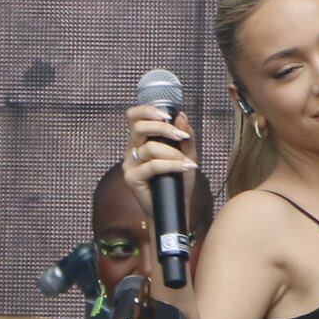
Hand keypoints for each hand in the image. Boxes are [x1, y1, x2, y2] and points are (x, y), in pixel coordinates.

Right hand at [123, 104, 198, 219]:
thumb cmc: (178, 182)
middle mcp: (132, 149)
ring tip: (188, 162)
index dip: (147, 110)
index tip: (167, 115)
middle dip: (163, 128)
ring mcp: (130, 164)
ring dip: (173, 153)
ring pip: (149, 148)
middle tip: (182, 137)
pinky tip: (187, 168)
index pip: (134, 117)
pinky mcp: (132, 178)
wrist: (174, 207)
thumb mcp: (186, 155)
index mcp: (141, 140)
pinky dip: (172, 165)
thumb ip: (185, 137)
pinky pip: (152, 166)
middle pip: (138, 127)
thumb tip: (181, 116)